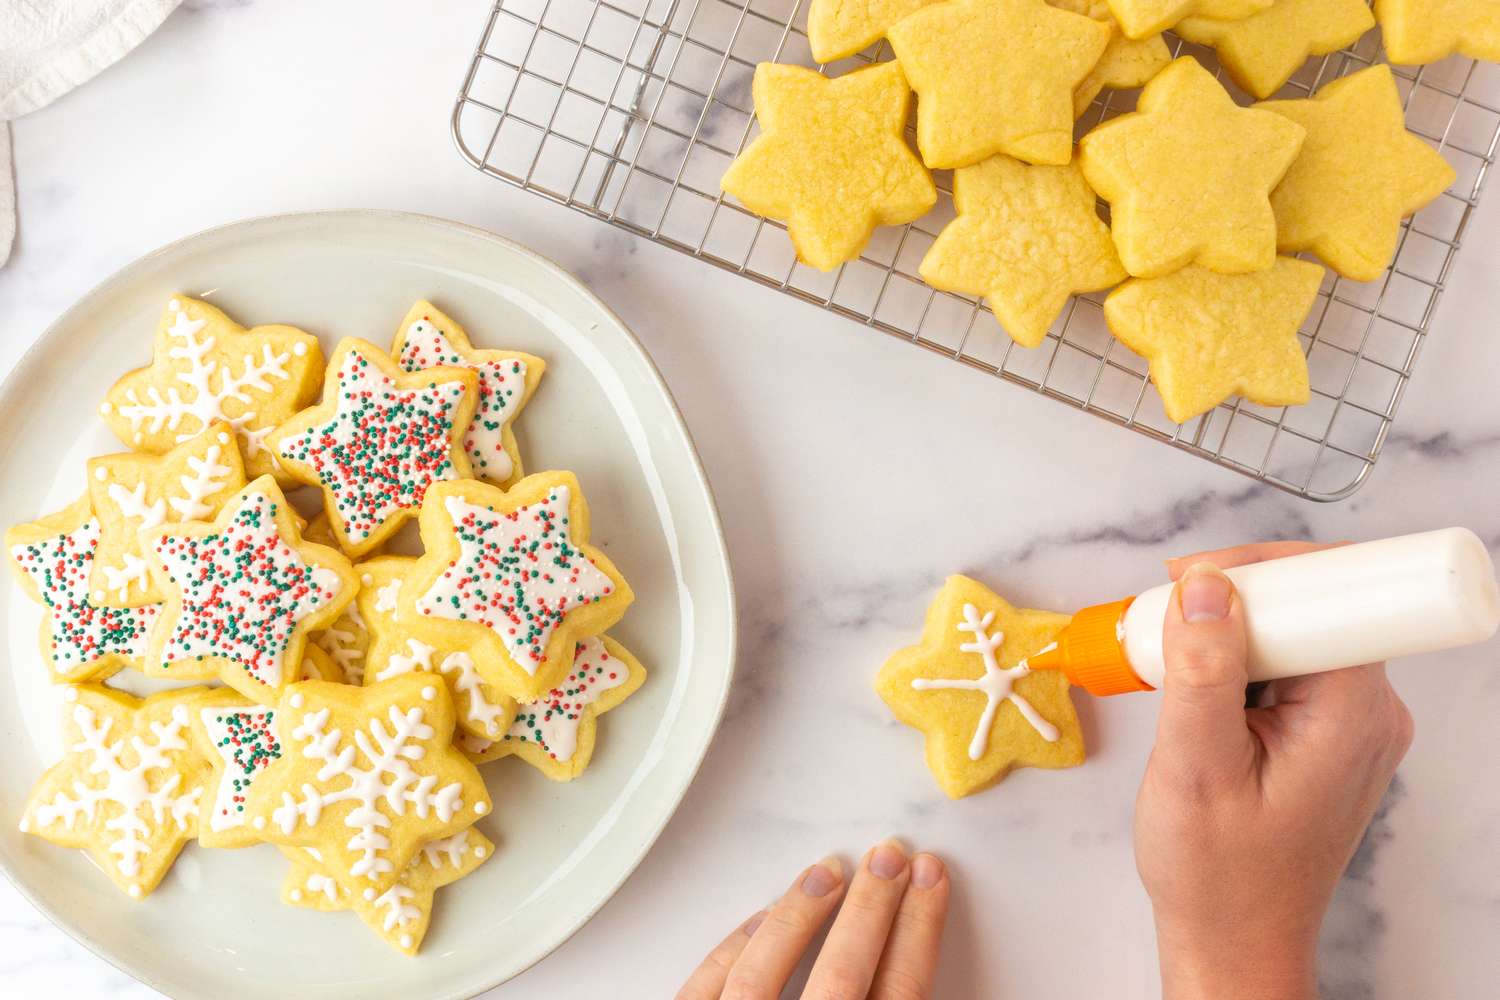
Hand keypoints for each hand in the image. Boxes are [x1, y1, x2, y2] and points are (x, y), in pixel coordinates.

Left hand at [677, 840, 949, 999]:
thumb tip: (906, 949)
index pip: (900, 991)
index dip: (920, 929)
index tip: (930, 880)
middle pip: (843, 973)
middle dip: (871, 907)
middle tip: (889, 856)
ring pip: (764, 974)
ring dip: (800, 915)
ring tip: (828, 870)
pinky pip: (707, 991)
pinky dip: (733, 951)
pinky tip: (760, 920)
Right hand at [1135, 543, 1414, 999]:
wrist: (1231, 940)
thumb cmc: (1217, 875)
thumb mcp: (1195, 766)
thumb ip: (1202, 671)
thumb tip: (1205, 586)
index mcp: (1352, 713)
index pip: (1332, 593)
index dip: (1263, 568)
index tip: (1193, 578)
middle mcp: (1367, 712)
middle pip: (1312, 606)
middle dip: (1233, 597)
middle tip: (1165, 615)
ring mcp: (1349, 725)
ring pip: (1293, 634)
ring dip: (1228, 632)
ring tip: (1168, 658)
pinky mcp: (1324, 736)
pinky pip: (1286, 668)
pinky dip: (1236, 663)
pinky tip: (1192, 688)